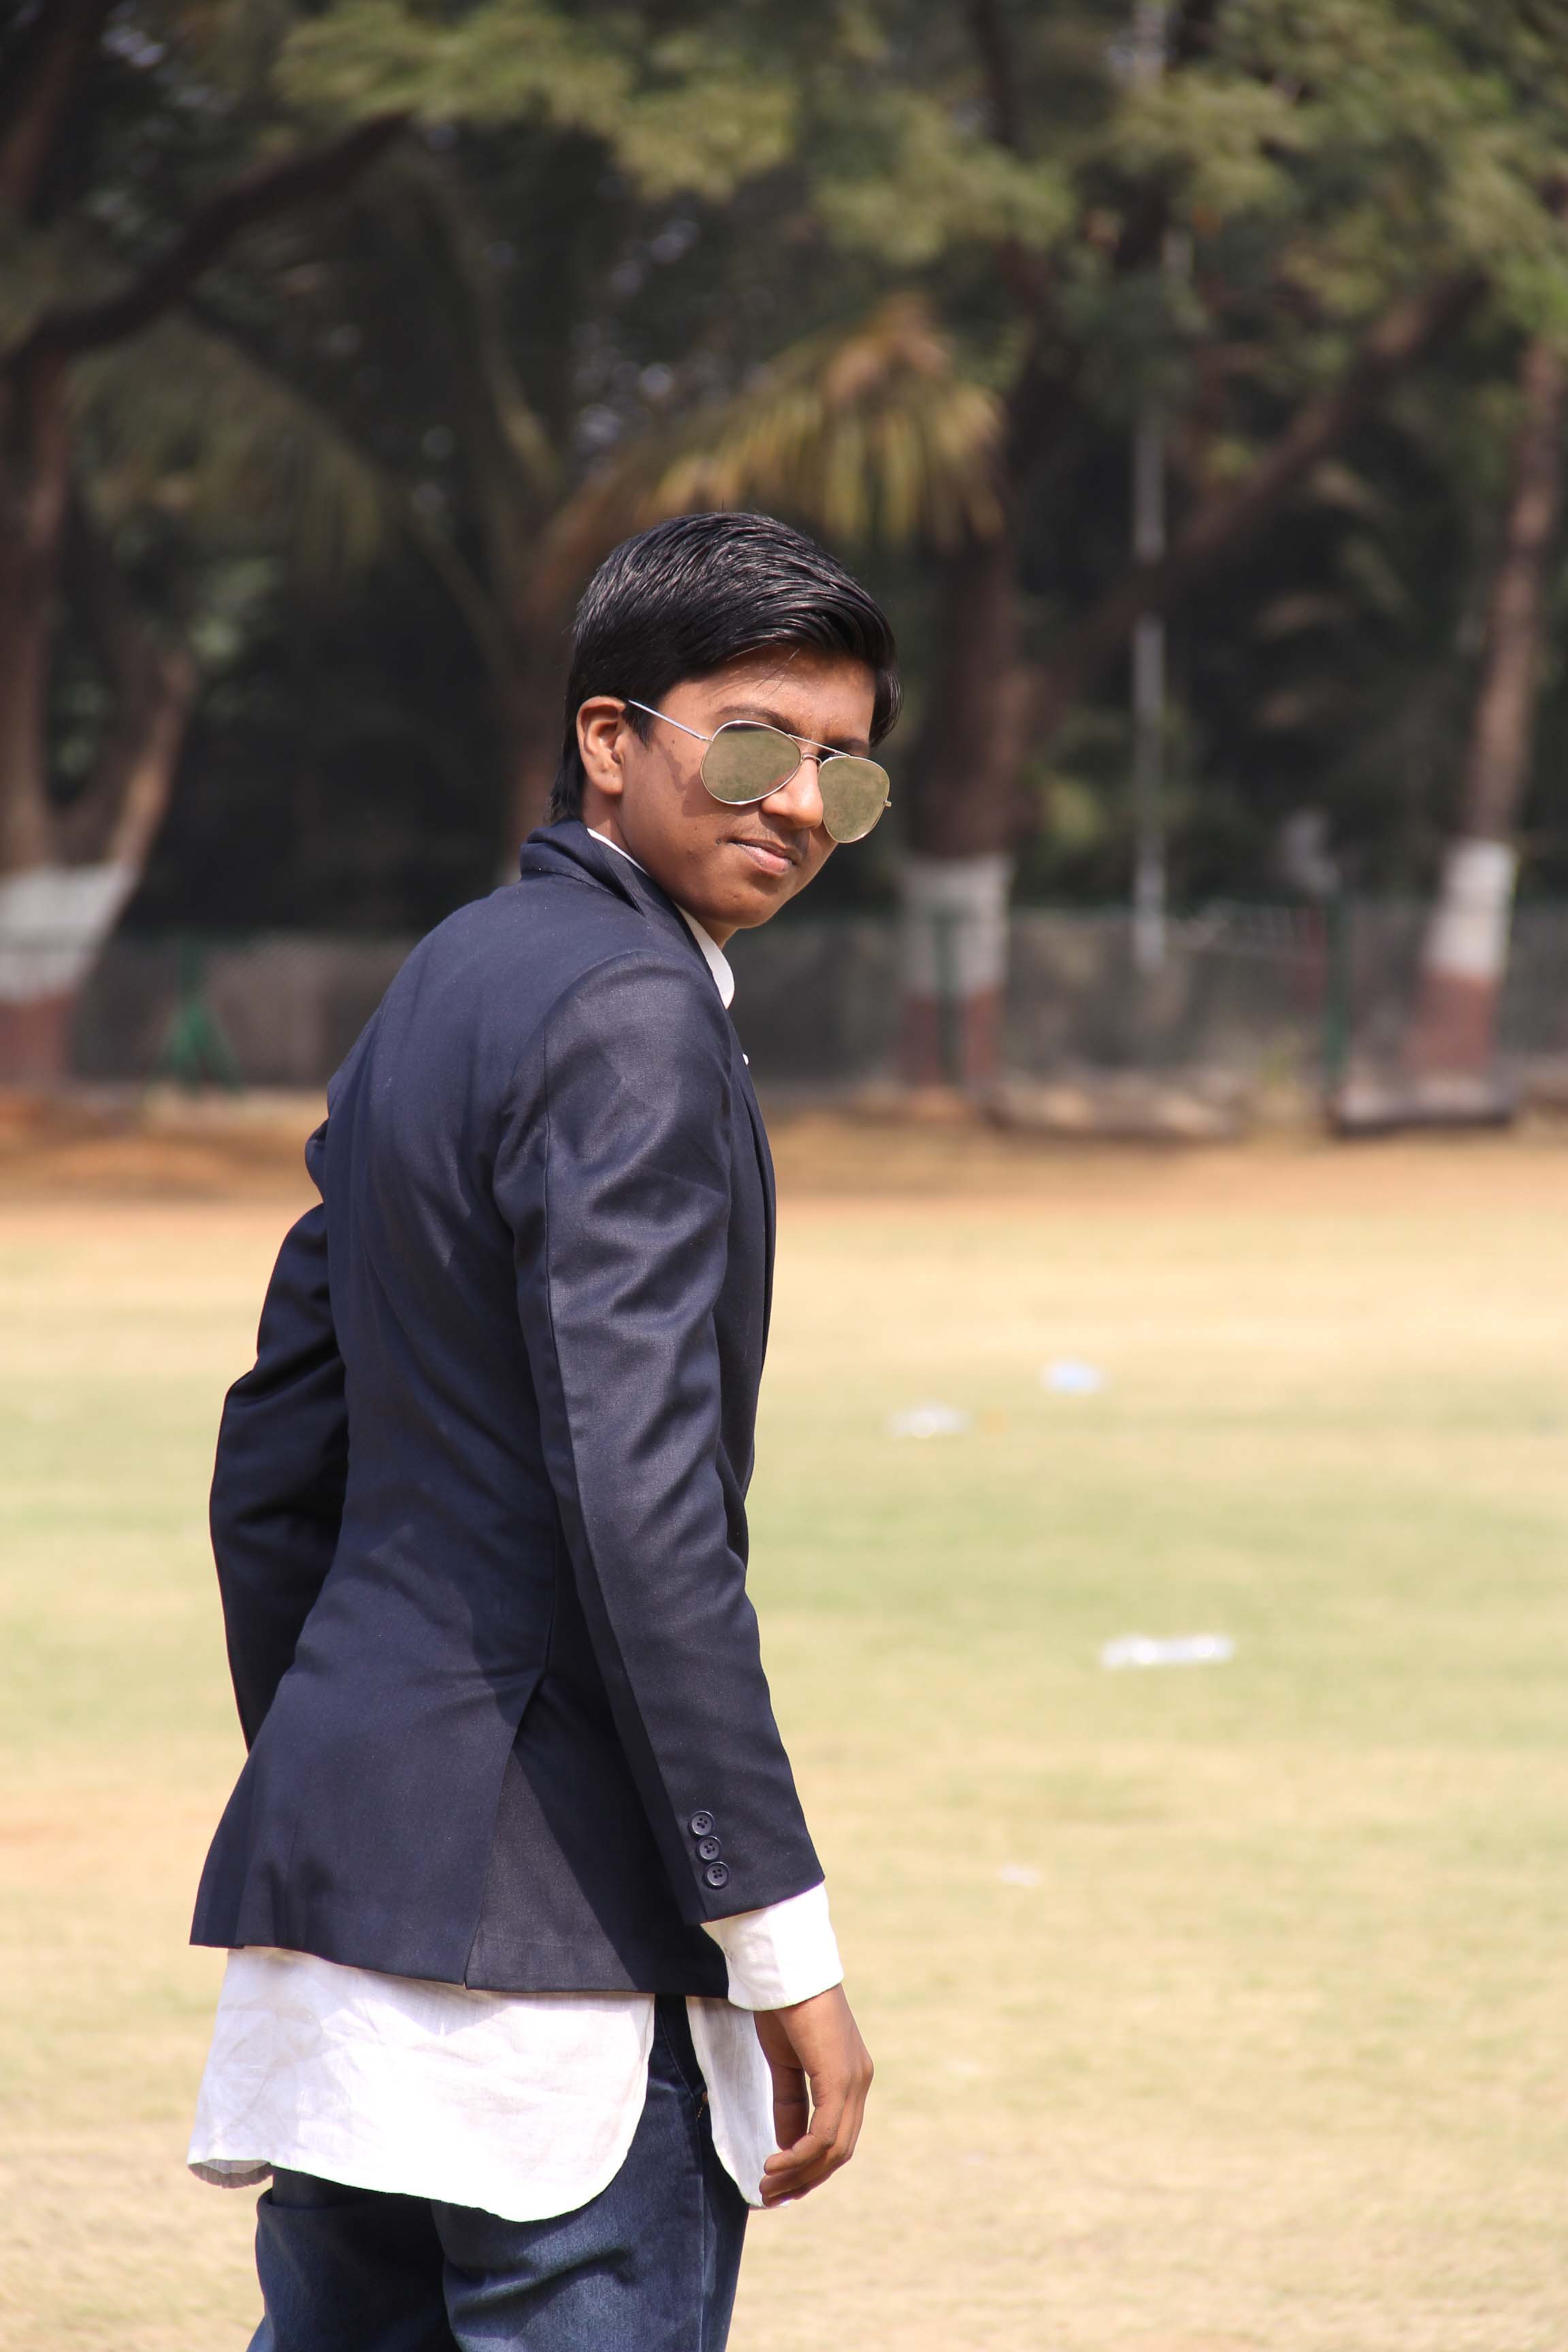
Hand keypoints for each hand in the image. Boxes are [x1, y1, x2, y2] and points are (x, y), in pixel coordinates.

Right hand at [753, 1983, 872, 2206]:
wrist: (787, 1971)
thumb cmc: (784, 2008)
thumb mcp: (785, 2064)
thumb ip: (790, 2105)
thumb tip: (786, 2147)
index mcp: (851, 2077)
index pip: (838, 2137)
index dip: (810, 2166)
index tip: (780, 2183)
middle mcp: (860, 2082)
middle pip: (838, 2151)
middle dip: (804, 2178)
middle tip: (770, 2195)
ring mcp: (854, 2081)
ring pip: (833, 2148)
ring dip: (799, 2173)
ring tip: (767, 2184)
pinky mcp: (839, 2078)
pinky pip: (825, 2133)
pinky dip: (800, 2154)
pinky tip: (777, 2162)